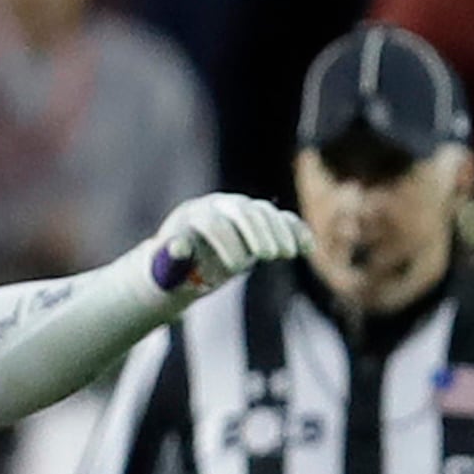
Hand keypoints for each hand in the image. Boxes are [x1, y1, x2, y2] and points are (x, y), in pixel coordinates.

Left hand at [146, 192, 309, 295]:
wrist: (188, 256)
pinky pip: (282, 219)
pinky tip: (308, 248)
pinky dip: (296, 231)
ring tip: (286, 254)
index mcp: (193, 215)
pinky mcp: (261, 219)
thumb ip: (170, 258)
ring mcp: (242, 209)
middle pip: (242, 212)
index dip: (225, 243)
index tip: (235, 268)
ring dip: (279, 231)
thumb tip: (177, 247)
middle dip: (257, 232)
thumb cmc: (174, 265)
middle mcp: (219, 206)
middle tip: (268, 256)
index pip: (213, 223)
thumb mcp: (165, 266)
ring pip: (264, 212)